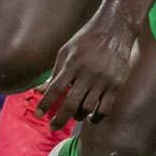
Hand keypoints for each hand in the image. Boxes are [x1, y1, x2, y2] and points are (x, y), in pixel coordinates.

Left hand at [38, 10, 138, 126]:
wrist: (115, 29)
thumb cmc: (86, 39)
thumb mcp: (66, 50)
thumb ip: (55, 72)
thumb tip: (40, 90)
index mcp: (72, 63)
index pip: (55, 89)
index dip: (45, 104)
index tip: (38, 114)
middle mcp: (87, 73)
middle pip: (70, 104)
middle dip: (59, 119)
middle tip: (53, 127)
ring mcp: (103, 80)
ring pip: (87, 108)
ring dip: (78, 117)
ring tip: (74, 116)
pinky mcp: (116, 85)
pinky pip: (105, 109)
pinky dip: (96, 117)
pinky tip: (91, 117)